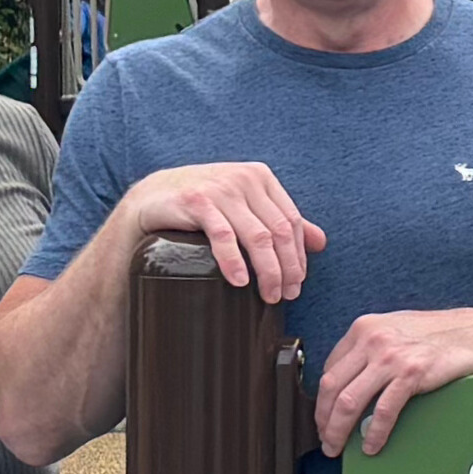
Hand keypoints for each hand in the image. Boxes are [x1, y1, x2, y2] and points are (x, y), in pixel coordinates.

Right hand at [116, 161, 323, 300]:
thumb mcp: (244, 205)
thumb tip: (320, 242)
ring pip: (258, 237)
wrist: (152, 197)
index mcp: (260, 177)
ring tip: (269, 296)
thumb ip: (279, 219)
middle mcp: (244, 180)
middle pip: (278, 231)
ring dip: (268, 271)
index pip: (290, 221)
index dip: (298, 256)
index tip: (298, 283)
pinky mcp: (197, 202)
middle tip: (286, 295)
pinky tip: (239, 282)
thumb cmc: (202, 204)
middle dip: (287, 268)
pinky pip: (223, 236)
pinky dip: (234, 262)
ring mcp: (221, 189)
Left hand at [318, 307, 472, 455]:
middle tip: (326, 439)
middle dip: (323, 420)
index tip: (323, 417)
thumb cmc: (437, 334)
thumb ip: (369, 350)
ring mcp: (391, 356)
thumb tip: (349, 381)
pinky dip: (373, 432)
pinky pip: (383, 411)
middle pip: (332, 387)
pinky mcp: (411, 374)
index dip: (322, 400)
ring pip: (349, 401)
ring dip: (339, 431)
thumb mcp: (394, 331)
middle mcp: (373, 340)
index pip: (329, 370)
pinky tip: (372, 444)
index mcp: (364, 328)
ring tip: (339, 447)